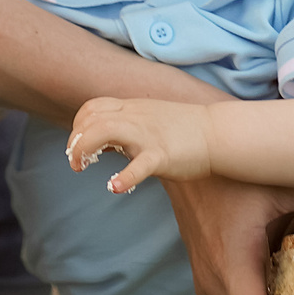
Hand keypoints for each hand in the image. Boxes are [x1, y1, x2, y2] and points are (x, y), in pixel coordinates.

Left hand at [69, 97, 212, 193]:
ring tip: (80, 168)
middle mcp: (135, 118)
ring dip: (84, 149)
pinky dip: (123, 177)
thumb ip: (127, 126)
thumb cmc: (185, 130)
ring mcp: (147, 135)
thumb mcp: (150, 119)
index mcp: (132, 110)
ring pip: (104, 131)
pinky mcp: (161, 155)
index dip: (78, 126)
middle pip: (91, 118)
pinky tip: (114, 187)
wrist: (218, 134)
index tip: (78, 146)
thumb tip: (104, 143)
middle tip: (75, 162)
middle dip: (75, 140)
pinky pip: (139, 165)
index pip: (92, 107)